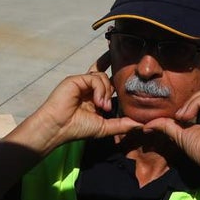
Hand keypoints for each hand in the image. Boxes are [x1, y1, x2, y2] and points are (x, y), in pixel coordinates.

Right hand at [15, 57, 139, 152]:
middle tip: (110, 103)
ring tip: (102, 107)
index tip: (129, 71)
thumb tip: (140, 124)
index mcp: (94, 97)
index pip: (109, 83)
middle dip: (114, 83)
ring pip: (103, 77)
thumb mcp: (105, 127)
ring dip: (106, 92)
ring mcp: (82, 83)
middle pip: (107, 76)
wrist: (58, 128)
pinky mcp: (76, 79)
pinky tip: (96, 101)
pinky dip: (99, 89)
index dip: (118, 76)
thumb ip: (122, 125)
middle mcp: (89, 88)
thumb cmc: (77, 128)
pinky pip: (94, 77)